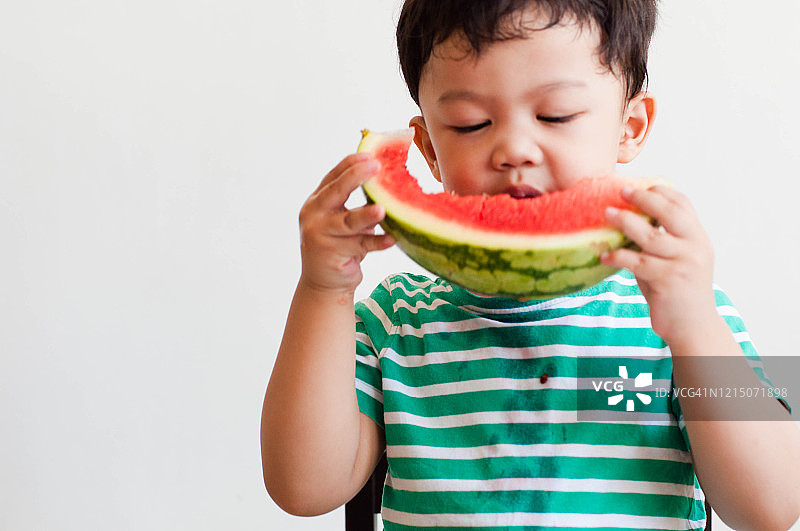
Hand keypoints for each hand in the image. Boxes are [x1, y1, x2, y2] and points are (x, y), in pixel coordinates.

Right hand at [297, 153, 394, 293]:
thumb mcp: (343, 221)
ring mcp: (320, 236)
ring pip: (348, 222)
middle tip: (376, 166)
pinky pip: (360, 246)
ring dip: (366, 215)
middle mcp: (314, 215)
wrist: (324, 283)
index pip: (332, 177)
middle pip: (336, 192)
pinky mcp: (332, 255)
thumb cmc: (339, 245)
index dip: (350, 164)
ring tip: (382, 210)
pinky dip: (377, 243)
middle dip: (355, 178)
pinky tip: (392, 239)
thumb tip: (385, 182)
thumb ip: (356, 204)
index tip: (370, 154)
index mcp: (317, 202)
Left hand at [601, 183, 717, 345]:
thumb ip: (660, 241)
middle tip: (622, 191)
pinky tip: (604, 256)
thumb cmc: (677, 292)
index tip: (639, 184)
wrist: (693, 326)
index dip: (661, 191)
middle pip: (669, 213)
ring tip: (607, 214)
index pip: (683, 204)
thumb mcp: (675, 260)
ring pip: (651, 236)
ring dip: (626, 222)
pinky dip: (618, 257)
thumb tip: (627, 219)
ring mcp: (683, 263)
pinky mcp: (669, 280)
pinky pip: (637, 263)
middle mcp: (695, 247)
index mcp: (698, 238)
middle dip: (644, 198)